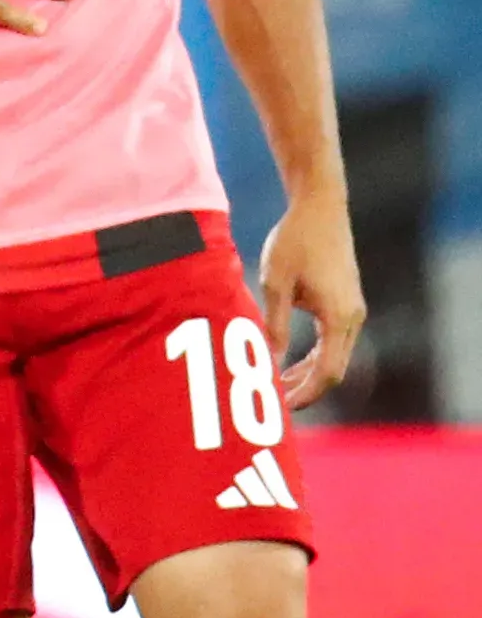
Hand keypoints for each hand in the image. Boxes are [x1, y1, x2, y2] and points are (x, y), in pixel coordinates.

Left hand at [258, 192, 366, 410]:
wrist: (320, 207)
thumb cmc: (294, 241)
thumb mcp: (275, 284)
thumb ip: (273, 325)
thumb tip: (267, 361)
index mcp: (338, 317)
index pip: (328, 372)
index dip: (306, 395)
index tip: (282, 410)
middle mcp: (352, 318)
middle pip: (333, 369)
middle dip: (305, 390)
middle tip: (272, 406)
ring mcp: (352, 311)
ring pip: (333, 357)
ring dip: (306, 374)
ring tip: (274, 388)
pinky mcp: (345, 303)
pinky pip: (331, 342)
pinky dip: (311, 357)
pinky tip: (286, 363)